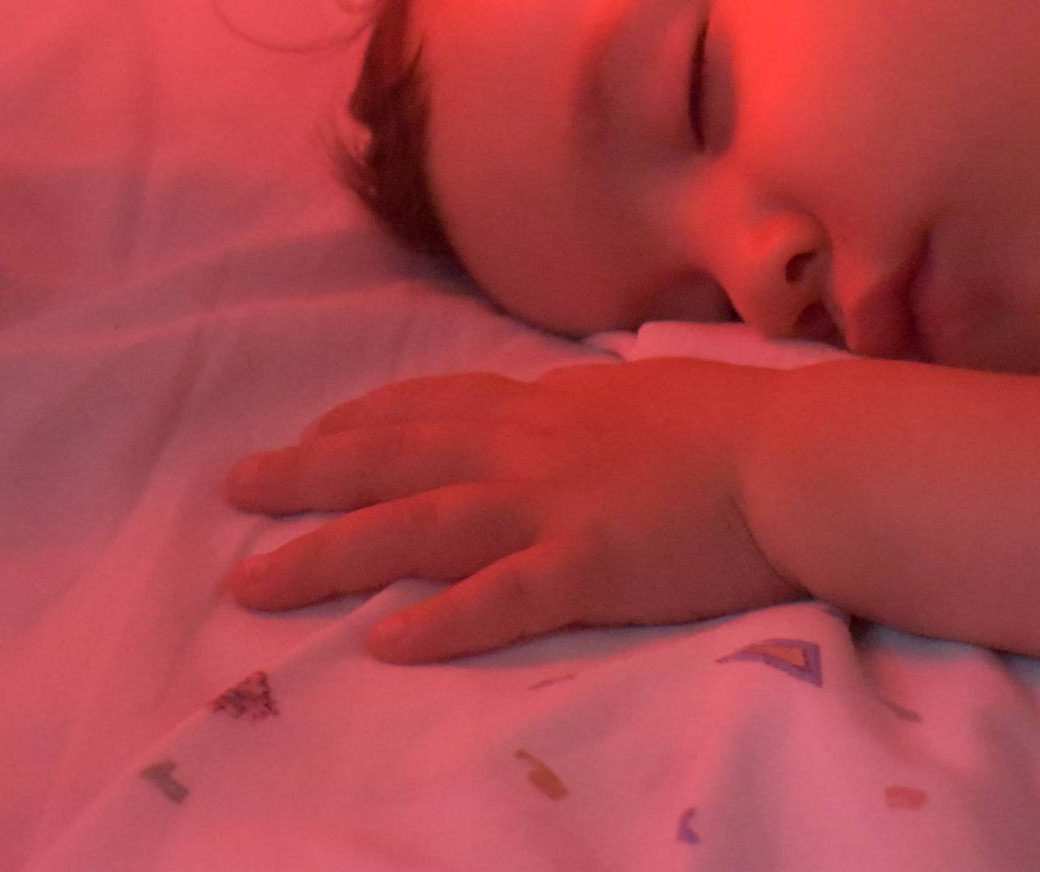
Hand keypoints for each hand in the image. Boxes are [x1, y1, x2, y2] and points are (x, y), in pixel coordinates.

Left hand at [222, 358, 804, 661]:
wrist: (807, 454)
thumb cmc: (750, 427)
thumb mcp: (657, 394)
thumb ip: (604, 409)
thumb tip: (590, 406)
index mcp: (552, 407)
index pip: (437, 407)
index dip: (365, 423)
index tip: (312, 436)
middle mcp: (532, 448)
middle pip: (395, 458)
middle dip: (306, 477)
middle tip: (232, 491)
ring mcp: (554, 506)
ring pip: (417, 527)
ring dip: (329, 555)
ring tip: (256, 584)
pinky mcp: (589, 566)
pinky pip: (500, 598)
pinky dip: (437, 621)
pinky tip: (381, 644)